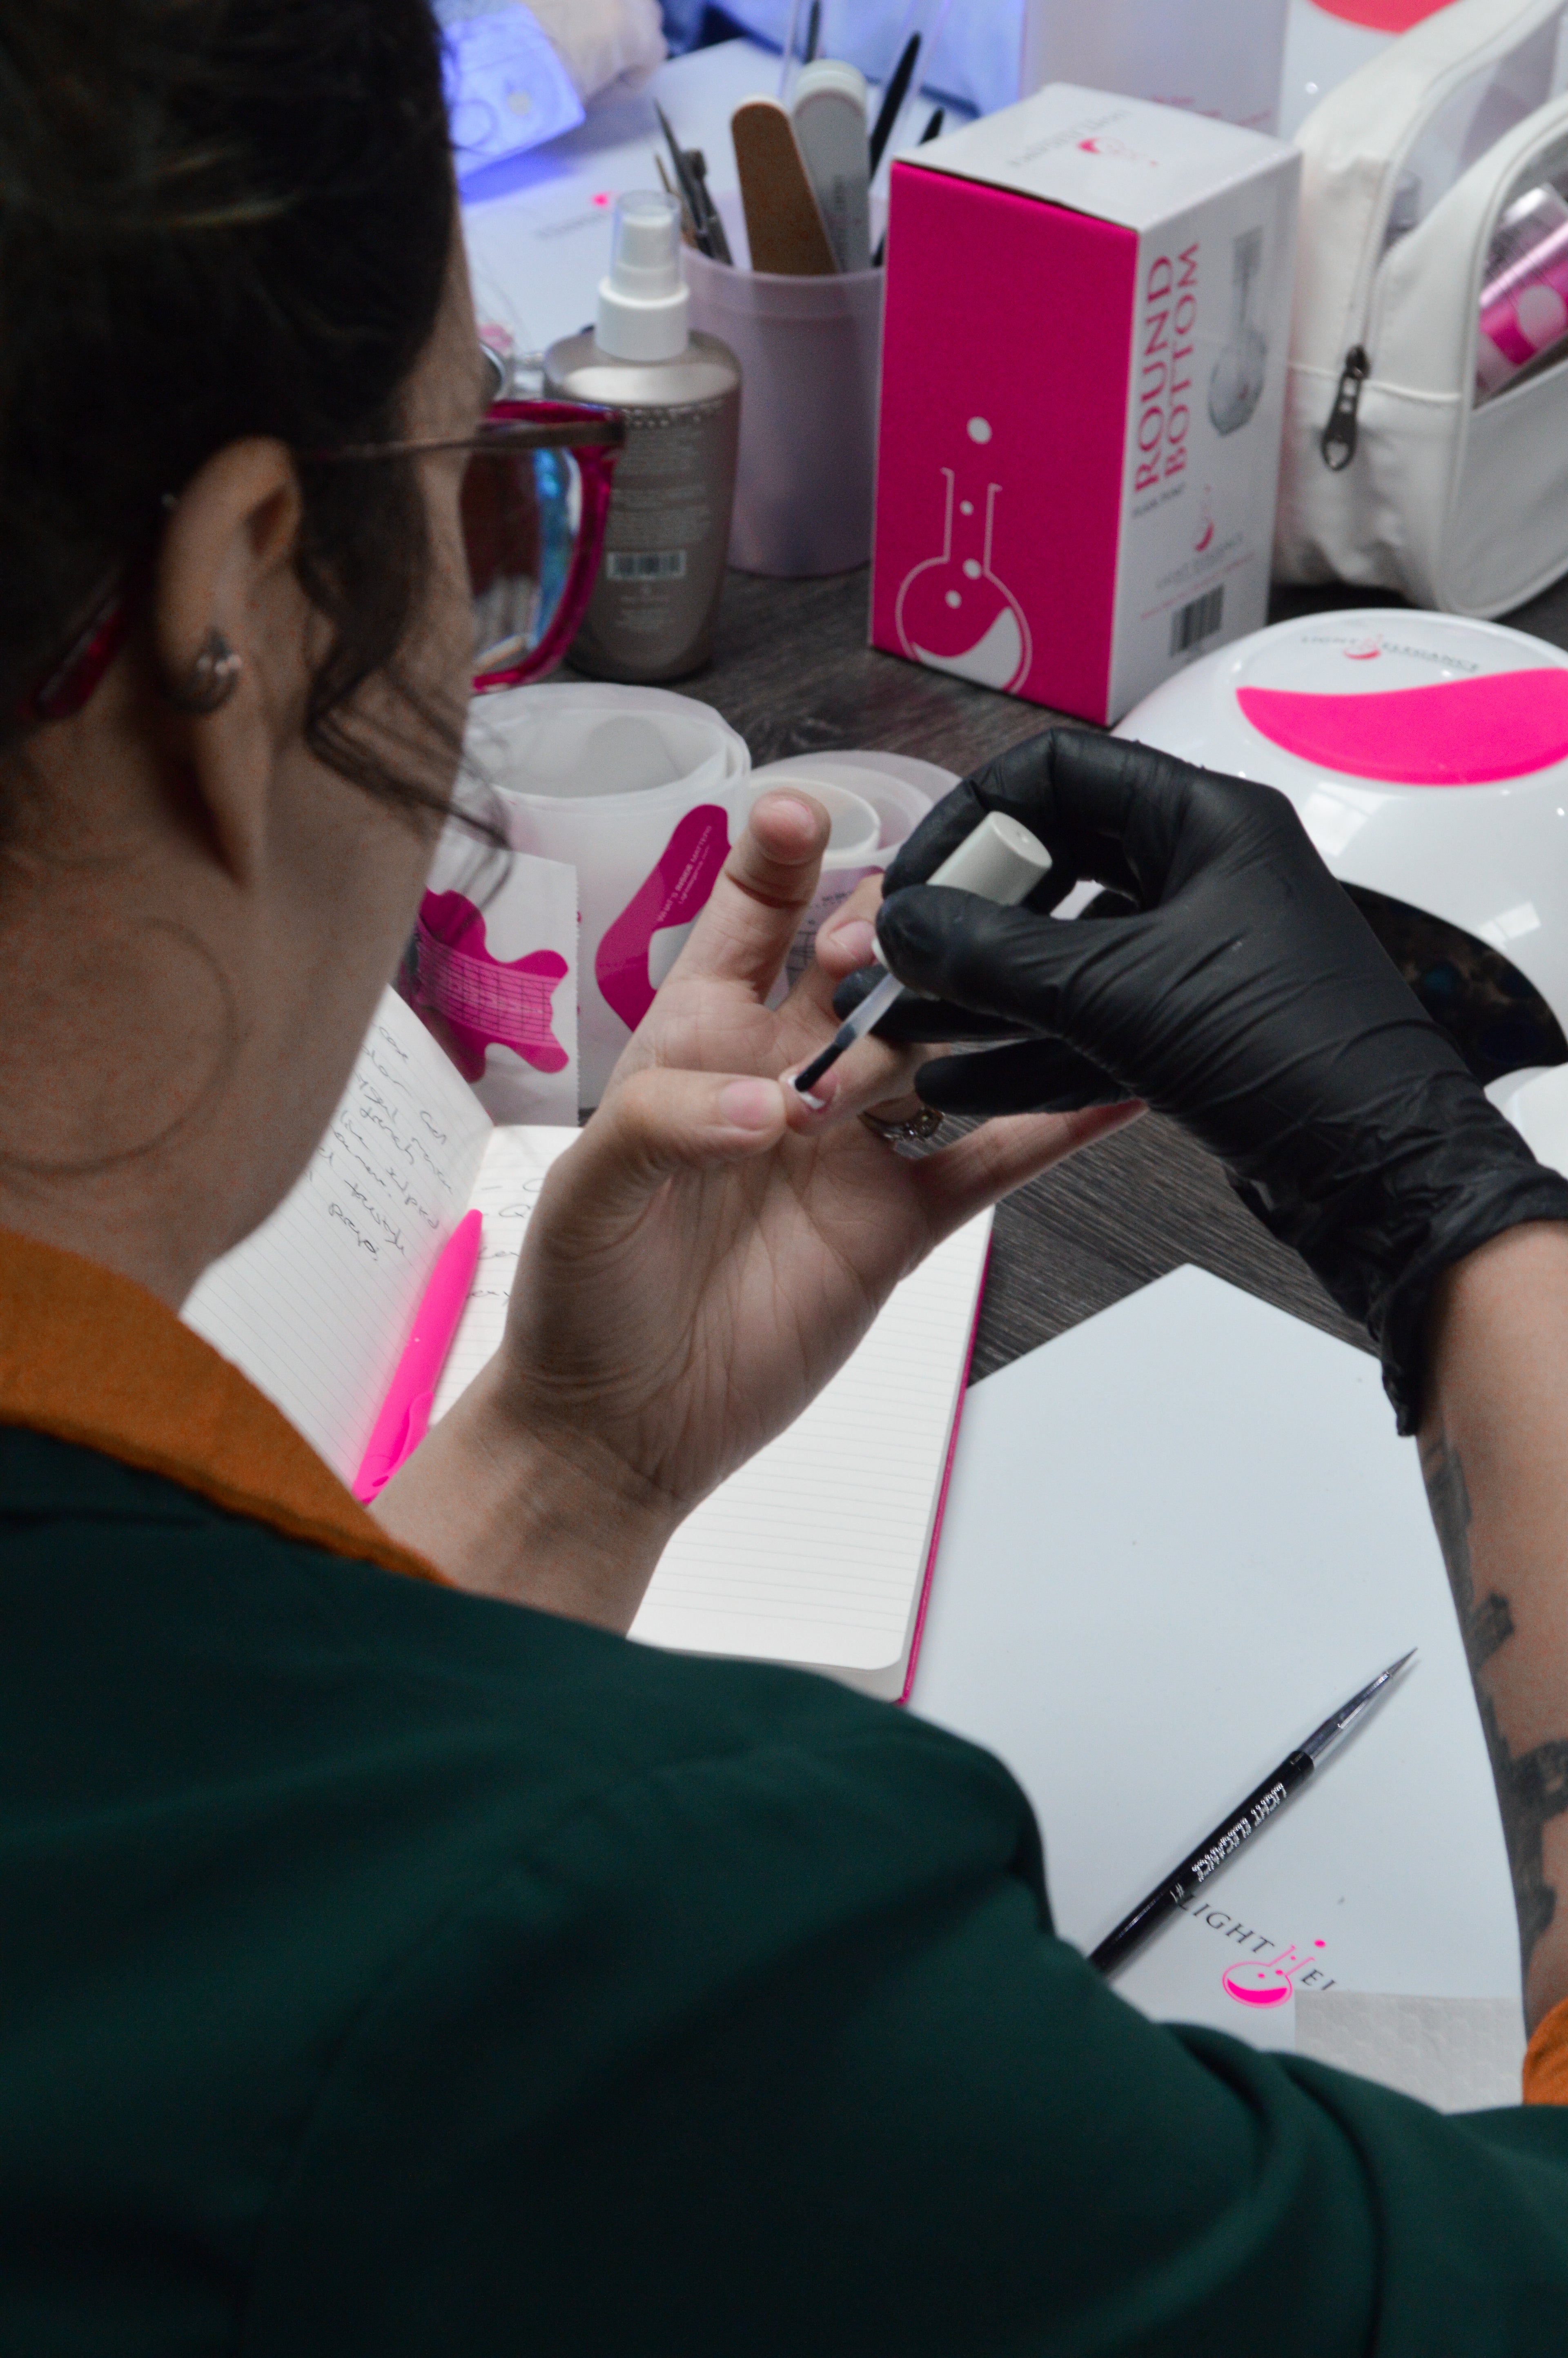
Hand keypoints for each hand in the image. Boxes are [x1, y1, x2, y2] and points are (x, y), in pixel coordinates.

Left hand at [375, 791, 1131, 1623]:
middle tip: (922, 926)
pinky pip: (993, 1157)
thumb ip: (667, 1121)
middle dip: (902, 928)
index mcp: (700, 1039)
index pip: (749, 919)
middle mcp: (789, 1071)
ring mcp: (856, 1143)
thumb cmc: (580, 1293)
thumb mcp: (590, 1190)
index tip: (802, 815)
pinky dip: (1054, 1123)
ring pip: (943, 1044)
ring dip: (988, 1004)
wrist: (621, 1425)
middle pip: (870, 965)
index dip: (779, 861)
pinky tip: (1111, 1082)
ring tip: (1053, 953)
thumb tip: (766, 1105)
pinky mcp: (903, 1217)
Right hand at [855, 727, 1567, 1427]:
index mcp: (1205, 823)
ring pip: (1065, 954)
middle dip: (969, 916)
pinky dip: (1026, 1048)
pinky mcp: (1193, 1028)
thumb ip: (995, 954)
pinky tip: (960, 1082)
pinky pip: (1089, 1021)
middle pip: (1053, 865)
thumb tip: (904, 924)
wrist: (1381, 1171)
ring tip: (911, 1027)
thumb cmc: (1292, 1054)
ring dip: (985, 992)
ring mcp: (1199, 954)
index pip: (1059, 772)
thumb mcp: (1117, 992)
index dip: (972, 816)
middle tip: (907, 956)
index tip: (915, 877)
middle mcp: (1204, 875)